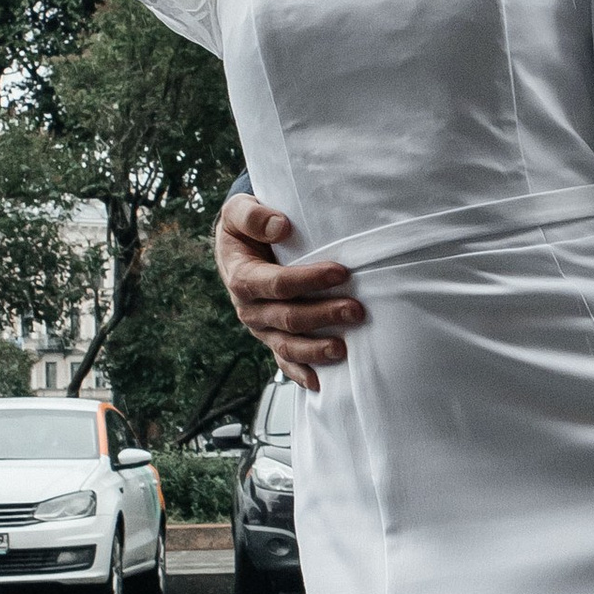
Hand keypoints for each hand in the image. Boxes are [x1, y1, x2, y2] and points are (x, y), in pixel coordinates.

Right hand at [214, 195, 363, 390]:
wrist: (236, 246)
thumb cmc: (243, 227)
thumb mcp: (238, 211)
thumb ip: (253, 216)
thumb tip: (280, 226)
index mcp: (242, 277)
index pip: (278, 284)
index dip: (309, 280)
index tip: (341, 273)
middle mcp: (250, 308)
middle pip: (288, 318)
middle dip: (323, 315)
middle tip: (356, 311)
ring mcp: (261, 327)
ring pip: (287, 345)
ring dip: (315, 350)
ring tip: (343, 349)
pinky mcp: (271, 336)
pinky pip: (284, 361)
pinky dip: (300, 374)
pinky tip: (320, 383)